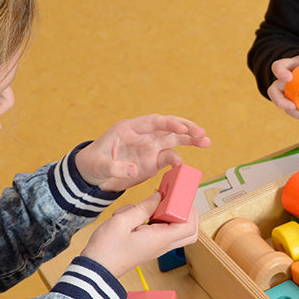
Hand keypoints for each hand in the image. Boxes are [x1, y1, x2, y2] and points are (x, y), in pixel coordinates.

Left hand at [75, 114, 209, 190]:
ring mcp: (150, 148)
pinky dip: (178, 161)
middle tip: (202, 133)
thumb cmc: (92, 164)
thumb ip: (116, 167)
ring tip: (206, 141)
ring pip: (174, 140)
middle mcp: (143, 135)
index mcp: (130, 129)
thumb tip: (134, 169)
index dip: (170, 124)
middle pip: (169, 128)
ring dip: (190, 140)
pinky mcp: (153, 161)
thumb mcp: (100, 165)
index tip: (183, 129)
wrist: (92, 176)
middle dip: (187, 129)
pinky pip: (170, 159)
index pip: (154, 122)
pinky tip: (184, 166)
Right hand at [80, 193, 199, 277]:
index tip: (178, 196)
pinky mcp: (149, 245)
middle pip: (189, 231)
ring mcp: (157, 246)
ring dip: (166, 215)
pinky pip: (160, 230)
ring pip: (175, 229)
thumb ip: (143, 208)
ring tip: (147, 206)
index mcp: (160, 239)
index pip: (189, 226)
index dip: (188, 209)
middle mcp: (162, 245)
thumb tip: (159, 196)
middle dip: (186, 213)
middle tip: (173, 200)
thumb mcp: (122, 222)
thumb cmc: (106, 249)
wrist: (95, 269)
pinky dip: (152, 220)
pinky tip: (133, 215)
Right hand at [266, 31, 298, 124]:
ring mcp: (291, 94)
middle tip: (290, 106)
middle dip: (280, 100)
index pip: (277, 66)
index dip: (280, 71)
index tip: (289, 77)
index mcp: (292, 66)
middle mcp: (287, 82)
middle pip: (274, 92)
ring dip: (298, 114)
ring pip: (287, 107)